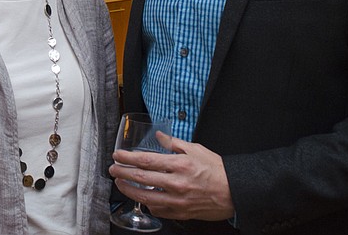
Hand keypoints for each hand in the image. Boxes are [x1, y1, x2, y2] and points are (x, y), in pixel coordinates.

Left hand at [109, 136, 234, 221]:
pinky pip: (158, 210)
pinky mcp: (181, 213)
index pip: (146, 160)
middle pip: (141, 179)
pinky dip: (148, 203)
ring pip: (146, 197)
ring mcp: (178, 200)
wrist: (234, 191)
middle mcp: (177, 183)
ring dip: (129, 190)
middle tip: (113, 169)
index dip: (128, 158)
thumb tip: (158, 135)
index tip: (117, 156)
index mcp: (180, 165)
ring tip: (120, 184)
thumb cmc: (217, 170)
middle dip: (123, 173)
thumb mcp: (196, 149)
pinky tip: (142, 197)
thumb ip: (173, 143)